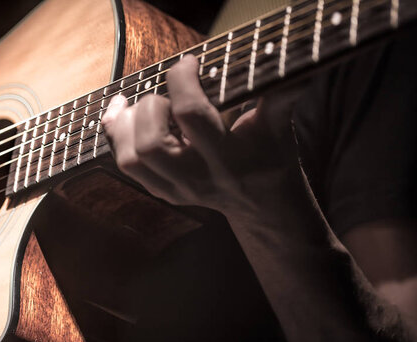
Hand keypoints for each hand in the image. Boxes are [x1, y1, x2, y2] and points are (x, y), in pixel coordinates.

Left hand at [101, 54, 306, 221]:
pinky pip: (125, 165)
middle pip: (151, 143)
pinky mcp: (162, 191)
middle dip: (152, 106)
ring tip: (141, 105)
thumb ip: (282, 95)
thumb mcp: (279, 126)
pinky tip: (126, 114)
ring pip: (130, 160)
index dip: (181, 79)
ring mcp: (176, 189)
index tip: (189, 62)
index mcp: (229, 158)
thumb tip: (300, 66)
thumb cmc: (271, 156)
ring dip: (128, 124)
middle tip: (169, 97)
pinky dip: (118, 136)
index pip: (190, 115)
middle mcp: (198, 178)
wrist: (262, 203)